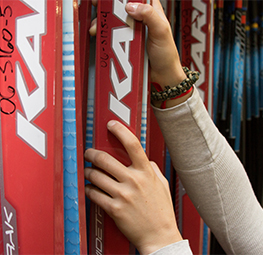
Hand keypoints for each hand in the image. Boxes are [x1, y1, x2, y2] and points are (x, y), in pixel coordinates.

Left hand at [84, 120, 181, 253]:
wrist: (159, 236)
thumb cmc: (161, 210)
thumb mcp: (161, 184)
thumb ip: (152, 168)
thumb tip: (144, 159)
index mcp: (146, 172)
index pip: (132, 144)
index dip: (120, 131)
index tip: (111, 124)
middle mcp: (134, 180)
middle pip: (105, 159)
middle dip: (92, 154)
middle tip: (89, 153)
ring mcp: (123, 195)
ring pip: (96, 176)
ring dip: (88, 172)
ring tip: (88, 171)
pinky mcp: (114, 209)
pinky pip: (94, 194)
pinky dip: (89, 189)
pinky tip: (90, 188)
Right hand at [89, 0, 185, 88]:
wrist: (162, 76)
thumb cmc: (167, 55)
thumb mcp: (161, 31)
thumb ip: (149, 15)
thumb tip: (130, 6)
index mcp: (151, 10)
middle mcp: (140, 18)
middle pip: (120, 7)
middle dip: (107, 7)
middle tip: (97, 6)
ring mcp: (132, 31)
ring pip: (114, 21)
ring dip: (103, 22)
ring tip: (97, 28)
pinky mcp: (126, 43)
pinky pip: (113, 36)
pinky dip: (105, 34)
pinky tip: (100, 35)